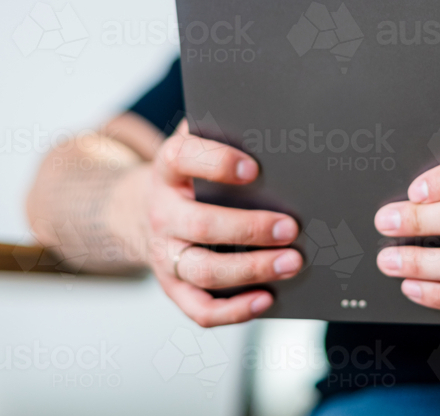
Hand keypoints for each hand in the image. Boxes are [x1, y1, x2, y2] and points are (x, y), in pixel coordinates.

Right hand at [130, 120, 302, 326]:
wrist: (147, 209)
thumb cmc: (191, 175)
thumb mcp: (196, 146)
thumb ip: (222, 133)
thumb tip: (270, 130)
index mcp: (168, 169)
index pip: (183, 158)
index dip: (216, 163)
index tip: (253, 169)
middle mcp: (162, 213)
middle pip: (201, 225)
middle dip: (250, 228)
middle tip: (291, 227)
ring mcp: (165, 254)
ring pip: (204, 270)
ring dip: (252, 269)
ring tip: (292, 262)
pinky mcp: (173, 287)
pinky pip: (200, 308)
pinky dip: (235, 310)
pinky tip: (267, 299)